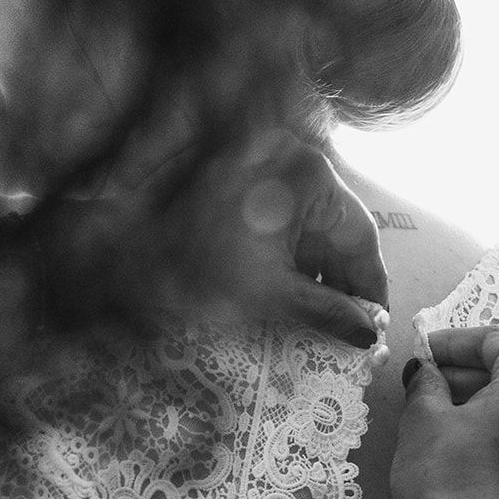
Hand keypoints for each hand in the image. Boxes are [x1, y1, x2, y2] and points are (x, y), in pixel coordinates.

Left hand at [200, 131, 387, 346]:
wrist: (122, 248)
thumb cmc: (199, 263)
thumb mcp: (271, 292)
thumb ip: (327, 312)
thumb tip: (367, 334)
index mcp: (310, 177)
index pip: (360, 237)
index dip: (371, 286)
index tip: (377, 325)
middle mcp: (296, 164)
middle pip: (337, 232)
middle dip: (343, 283)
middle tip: (352, 331)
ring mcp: (269, 171)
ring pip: (311, 231)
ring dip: (318, 276)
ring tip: (322, 323)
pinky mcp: (246, 186)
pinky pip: (285, 226)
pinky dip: (291, 261)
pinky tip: (292, 298)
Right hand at [391, 327, 498, 498]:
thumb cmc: (449, 475)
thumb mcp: (426, 415)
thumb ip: (427, 381)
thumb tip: (425, 371)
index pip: (495, 340)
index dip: (451, 342)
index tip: (421, 350)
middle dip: (461, 370)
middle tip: (420, 379)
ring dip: (472, 397)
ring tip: (426, 407)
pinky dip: (487, 422)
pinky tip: (449, 433)